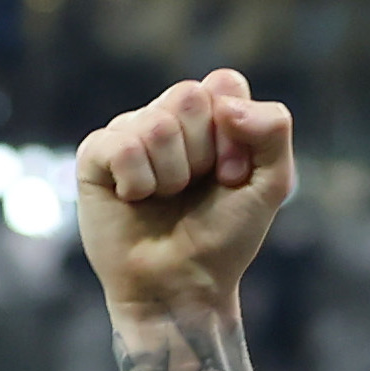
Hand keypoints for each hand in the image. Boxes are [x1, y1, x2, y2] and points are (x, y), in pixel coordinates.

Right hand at [76, 69, 293, 316]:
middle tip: (197, 190)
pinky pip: (123, 146)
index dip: (235, 133)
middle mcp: (166, 117)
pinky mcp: (95, 154)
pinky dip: (138, 183)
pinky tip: (134, 200)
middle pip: (188, 95)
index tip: (233, 176)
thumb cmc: (223, 237)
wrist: (184, 286)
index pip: (224, 84)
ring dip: (172, 176)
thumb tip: (227, 103)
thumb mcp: (270, 186)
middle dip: (203, 153)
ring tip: (166, 199)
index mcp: (208, 117)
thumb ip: (273, 131)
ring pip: (157, 124)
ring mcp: (129, 131)